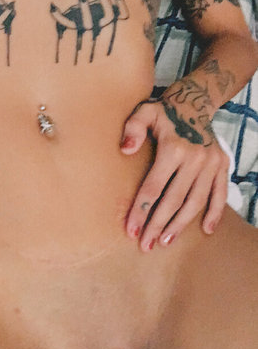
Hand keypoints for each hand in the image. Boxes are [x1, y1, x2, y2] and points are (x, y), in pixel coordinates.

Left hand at [120, 91, 229, 251]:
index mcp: (173, 148)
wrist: (194, 102)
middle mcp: (195, 158)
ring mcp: (211, 163)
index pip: (153, 187)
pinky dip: (215, 212)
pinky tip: (205, 230)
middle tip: (145, 245)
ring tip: (166, 241)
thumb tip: (126, 150)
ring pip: (196, 201)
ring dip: (181, 224)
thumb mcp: (143, 112)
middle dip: (158, 224)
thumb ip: (132, 128)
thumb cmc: (162, 111)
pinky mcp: (222, 165)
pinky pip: (219, 193)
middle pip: (174, 199)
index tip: (130, 230)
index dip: (141, 211)